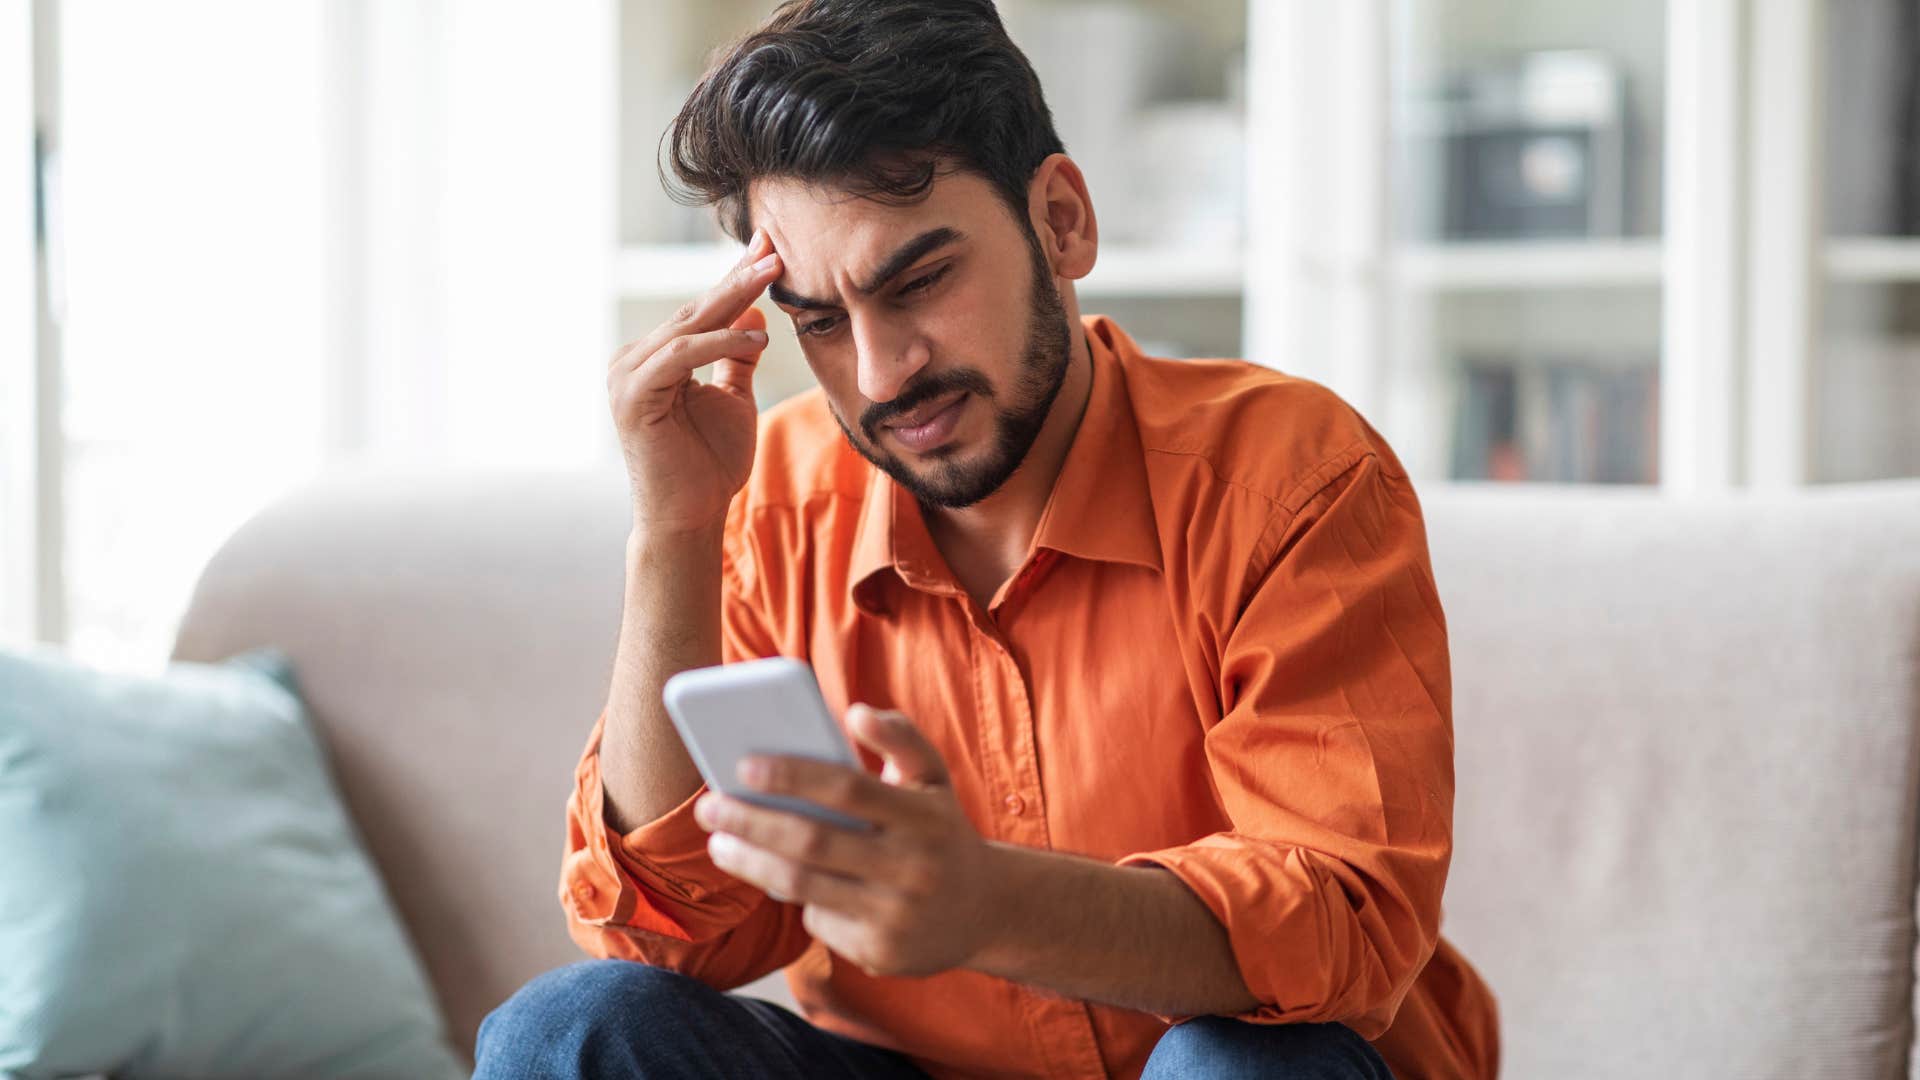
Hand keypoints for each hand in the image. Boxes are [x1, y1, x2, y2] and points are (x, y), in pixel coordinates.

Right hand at [607, 227, 781, 533]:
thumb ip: (736, 358)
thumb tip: (754, 312)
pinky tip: (756, 337)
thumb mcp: (733, 400)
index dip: (734, 281)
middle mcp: (632, 361)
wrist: (689, 518)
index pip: (699, 312)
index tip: (770, 251)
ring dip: (732, 297)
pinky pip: (681, 356)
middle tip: (774, 247)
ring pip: (688, 326)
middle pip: (694, 311)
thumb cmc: (709, 466)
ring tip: (773, 274)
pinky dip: (719, 343)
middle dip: (736, 277)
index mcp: (652, 359)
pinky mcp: (632, 396)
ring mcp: (626, 376)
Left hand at [692, 704, 1002, 977]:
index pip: (848, 790)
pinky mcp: (881, 955)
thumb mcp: (934, 779)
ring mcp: (897, 916)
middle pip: (813, 843)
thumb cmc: (941, 831)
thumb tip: (857, 712)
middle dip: (751, 822)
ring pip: (803, 887)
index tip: (743, 764)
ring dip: (751, 864)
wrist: (985, 910)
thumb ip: (901, 737)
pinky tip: (780, 879)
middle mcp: (913, 868)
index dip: (792, 776)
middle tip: (709, 807)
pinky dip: (796, 897)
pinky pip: (819, 920)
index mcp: (924, 817)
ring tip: (719, 843)